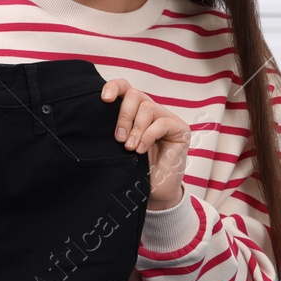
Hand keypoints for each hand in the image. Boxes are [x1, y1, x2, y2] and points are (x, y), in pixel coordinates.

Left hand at [100, 77, 189, 209]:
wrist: (155, 193)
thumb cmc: (136, 170)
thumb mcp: (121, 147)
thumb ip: (117, 130)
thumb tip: (100, 114)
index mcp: (134, 112)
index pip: (124, 88)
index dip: (113, 87)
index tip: (103, 99)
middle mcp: (150, 111)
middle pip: (134, 95)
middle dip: (124, 116)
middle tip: (119, 139)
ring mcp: (166, 118)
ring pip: (147, 107)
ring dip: (136, 129)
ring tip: (130, 148)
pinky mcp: (180, 128)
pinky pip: (161, 123)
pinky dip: (148, 136)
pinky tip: (142, 150)